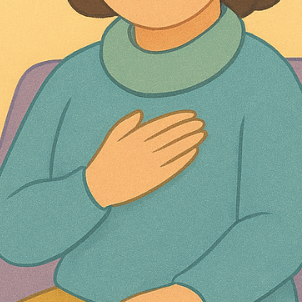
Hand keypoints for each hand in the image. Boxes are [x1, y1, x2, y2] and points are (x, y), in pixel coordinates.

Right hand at [84, 109, 205, 207]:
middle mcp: (144, 150)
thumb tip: (140, 113)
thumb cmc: (105, 161)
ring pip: (174, 150)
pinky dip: (183, 159)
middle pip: (171, 136)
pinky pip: (172, 167)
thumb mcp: (111, 139)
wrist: (99, 188)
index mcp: (135, 138)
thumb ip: (125, 124)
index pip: (162, 125)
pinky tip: (193, 152)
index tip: (191, 115)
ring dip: (189, 141)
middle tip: (201, 123)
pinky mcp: (153, 179)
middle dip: (187, 128)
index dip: (178, 119)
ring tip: (201, 135)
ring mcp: (149, 165)